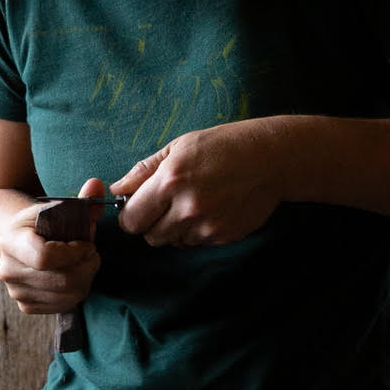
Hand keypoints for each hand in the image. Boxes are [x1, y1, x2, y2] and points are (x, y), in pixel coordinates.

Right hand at [0, 176, 105, 312]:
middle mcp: (8, 270)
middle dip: (87, 265)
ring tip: (83, 262)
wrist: (17, 244)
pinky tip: (74, 275)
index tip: (86, 243)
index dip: (74, 252)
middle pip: (62, 279)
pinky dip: (77, 291)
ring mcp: (16, 291)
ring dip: (85, 278)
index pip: (45, 257)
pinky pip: (64, 305)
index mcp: (11, 241)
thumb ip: (81, 201)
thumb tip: (97, 184)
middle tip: (91, 252)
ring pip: (68, 294)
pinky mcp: (26, 306)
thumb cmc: (41, 225)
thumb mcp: (57, 210)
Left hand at [111, 122, 284, 246]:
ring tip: (195, 203)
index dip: (131, 215)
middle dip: (152, 224)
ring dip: (177, 229)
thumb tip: (117, 189)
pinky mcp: (223, 236)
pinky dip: (198, 232)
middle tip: (167, 205)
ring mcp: (207, 226)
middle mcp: (187, 207)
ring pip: (174, 242)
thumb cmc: (223, 146)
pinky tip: (213, 209)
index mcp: (170, 181)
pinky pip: (197, 243)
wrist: (272, 158)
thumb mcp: (180, 146)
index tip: (139, 208)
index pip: (131, 220)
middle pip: (150, 237)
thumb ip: (144, 170)